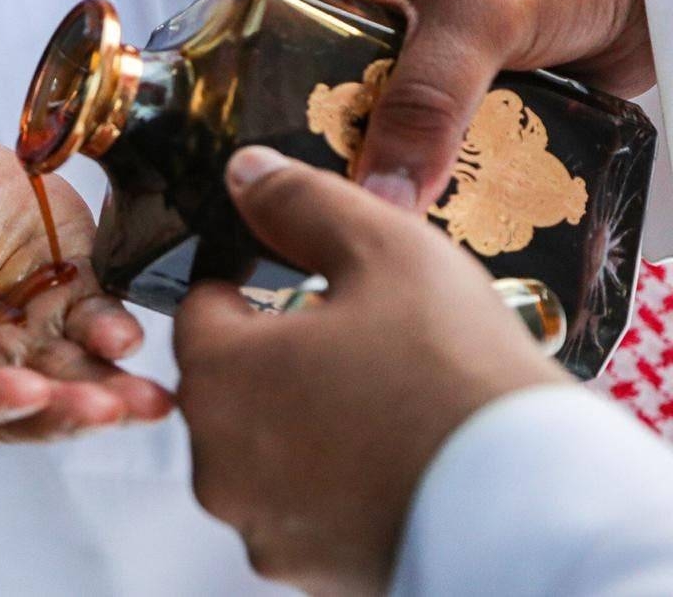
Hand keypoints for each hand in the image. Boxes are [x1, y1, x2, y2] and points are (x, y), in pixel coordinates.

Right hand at [0, 128, 172, 445]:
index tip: (21, 389)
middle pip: (15, 409)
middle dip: (61, 412)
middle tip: (102, 408)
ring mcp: (21, 340)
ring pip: (66, 380)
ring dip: (106, 392)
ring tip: (141, 400)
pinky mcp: (65, 301)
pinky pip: (94, 326)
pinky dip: (114, 335)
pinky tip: (127, 338)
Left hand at [174, 147, 567, 592]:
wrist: (531, 504)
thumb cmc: (454, 370)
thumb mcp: (384, 250)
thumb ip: (300, 203)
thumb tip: (245, 172)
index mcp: (219, 375)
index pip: (199, 310)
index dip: (247, 288)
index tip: (295, 288)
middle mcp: (217, 459)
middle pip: (226, 384)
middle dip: (273, 357)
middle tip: (352, 345)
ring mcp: (259, 522)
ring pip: (260, 448)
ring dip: (298, 422)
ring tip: (378, 403)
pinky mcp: (304, 568)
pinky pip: (298, 506)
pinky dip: (328, 482)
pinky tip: (388, 460)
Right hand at [289, 0, 650, 210]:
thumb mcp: (476, 13)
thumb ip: (426, 100)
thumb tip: (382, 198)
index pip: (267, 65)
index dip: (263, 125)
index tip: (268, 189)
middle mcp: (361, 34)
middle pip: (320, 122)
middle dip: (333, 172)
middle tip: (332, 229)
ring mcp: (411, 77)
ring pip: (377, 150)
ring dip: (389, 190)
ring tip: (379, 243)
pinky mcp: (457, 111)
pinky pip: (430, 163)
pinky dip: (436, 193)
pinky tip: (429, 229)